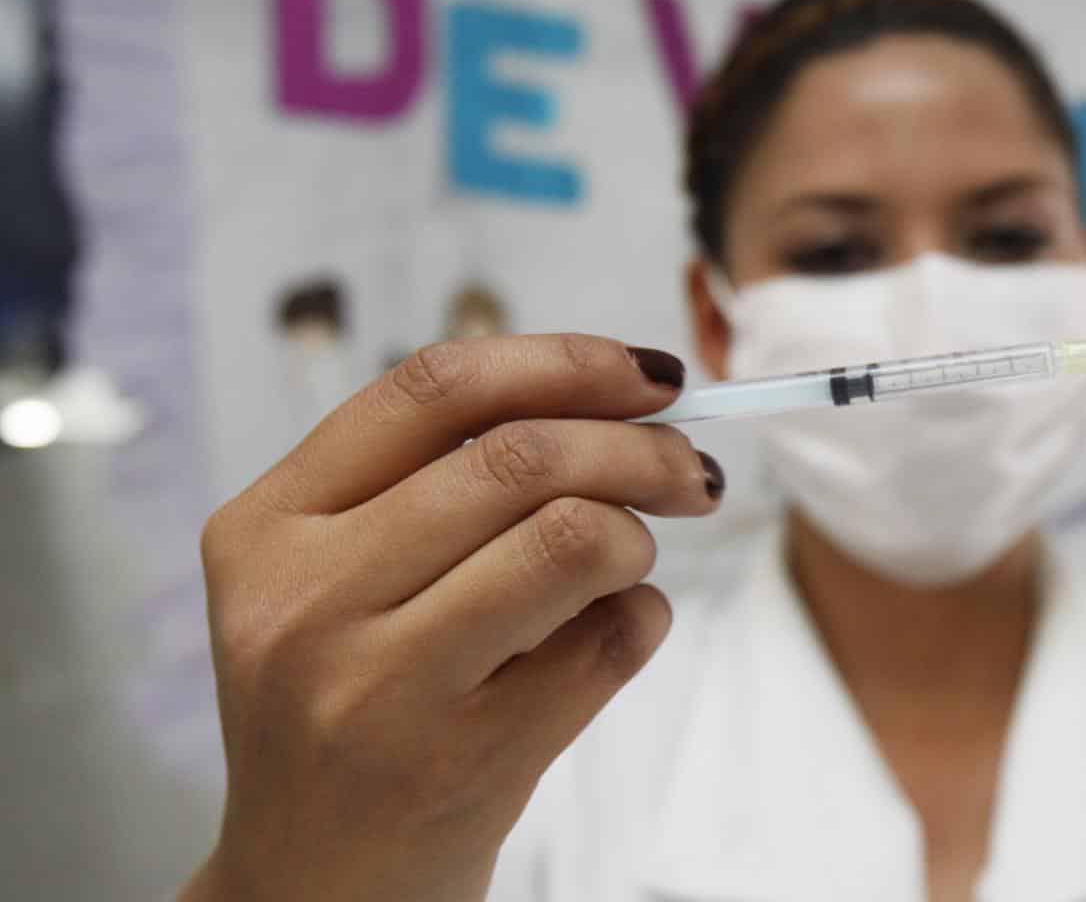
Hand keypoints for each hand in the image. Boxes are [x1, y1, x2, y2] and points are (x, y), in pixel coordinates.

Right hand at [182, 335, 719, 901]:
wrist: (313, 882)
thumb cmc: (349, 700)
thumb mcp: (335, 578)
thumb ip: (438, 479)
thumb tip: (619, 390)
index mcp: (269, 527)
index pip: (434, 390)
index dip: (563, 362)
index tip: (650, 373)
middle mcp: (306, 602)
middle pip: (523, 458)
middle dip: (641, 448)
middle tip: (689, 471)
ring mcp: (380, 689)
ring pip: (574, 537)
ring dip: (637, 535)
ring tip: (629, 559)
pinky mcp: (463, 763)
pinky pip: (611, 641)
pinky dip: (642, 620)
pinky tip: (611, 635)